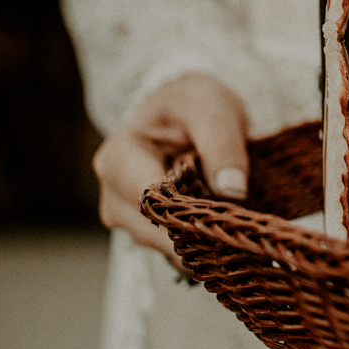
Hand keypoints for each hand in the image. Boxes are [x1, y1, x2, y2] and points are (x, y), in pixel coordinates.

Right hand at [93, 74, 249, 262]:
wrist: (187, 110)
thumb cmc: (193, 103)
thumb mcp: (211, 108)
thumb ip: (221, 144)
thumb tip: (231, 190)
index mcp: (119, 157)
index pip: (148, 200)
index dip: (186, 213)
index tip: (225, 219)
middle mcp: (112, 192)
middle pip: (152, 230)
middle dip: (196, 229)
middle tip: (237, 226)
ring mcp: (124, 214)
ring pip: (162, 244)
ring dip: (197, 236)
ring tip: (229, 221)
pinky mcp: (143, 228)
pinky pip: (170, 245)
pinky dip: (196, 240)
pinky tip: (218, 228)